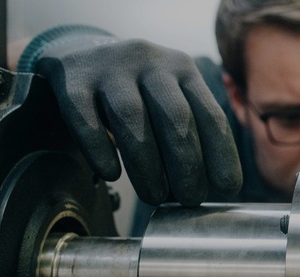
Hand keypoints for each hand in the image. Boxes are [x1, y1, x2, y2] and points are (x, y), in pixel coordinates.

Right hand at [35, 36, 241, 205]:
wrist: (78, 54)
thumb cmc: (135, 91)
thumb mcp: (170, 97)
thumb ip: (190, 132)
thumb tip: (209, 186)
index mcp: (183, 70)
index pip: (211, 115)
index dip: (222, 155)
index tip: (228, 188)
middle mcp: (150, 62)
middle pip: (176, 117)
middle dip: (187, 165)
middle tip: (190, 199)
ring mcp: (109, 67)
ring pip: (132, 118)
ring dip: (147, 166)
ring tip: (155, 197)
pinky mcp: (71, 77)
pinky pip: (85, 117)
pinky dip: (99, 149)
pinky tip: (111, 174)